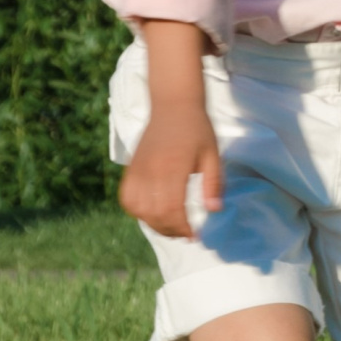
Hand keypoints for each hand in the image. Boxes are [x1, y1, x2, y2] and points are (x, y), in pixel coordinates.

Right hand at [120, 102, 220, 239]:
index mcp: (173, 167)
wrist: (173, 105)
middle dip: (170, 230)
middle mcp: (151, 171)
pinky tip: (152, 213)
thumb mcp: (213, 155)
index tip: (195, 235)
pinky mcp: (131, 168)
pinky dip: (137, 211)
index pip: (172, 209)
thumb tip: (214, 211)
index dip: (182, 227)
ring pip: (137, 209)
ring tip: (171, 227)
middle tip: (185, 234)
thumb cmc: (198, 129)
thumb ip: (214, 183)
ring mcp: (138, 170)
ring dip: (154, 224)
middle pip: (154, 213)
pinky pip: (127, 198)